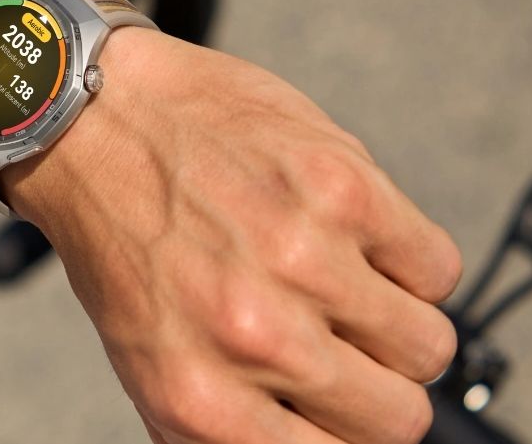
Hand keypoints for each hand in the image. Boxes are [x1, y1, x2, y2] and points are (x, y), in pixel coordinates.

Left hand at [3, 27, 462, 443]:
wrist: (94, 119)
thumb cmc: (121, 237)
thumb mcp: (151, 360)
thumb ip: (230, 420)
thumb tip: (307, 442)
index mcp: (199, 399)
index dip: (345, 431)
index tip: (339, 406)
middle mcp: (254, 338)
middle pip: (397, 417)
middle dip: (377, 384)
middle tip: (341, 341)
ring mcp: (303, 259)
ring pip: (428, 346)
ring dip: (395, 322)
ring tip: (341, 283)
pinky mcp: (342, 188)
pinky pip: (437, 268)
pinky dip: (407, 260)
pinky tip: (353, 238)